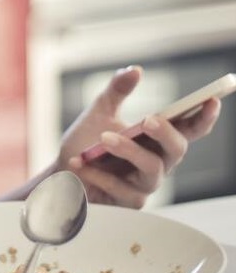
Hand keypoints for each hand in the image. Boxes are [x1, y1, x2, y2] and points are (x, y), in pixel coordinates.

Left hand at [58, 66, 220, 206]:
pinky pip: (122, 188)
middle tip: (148, 119)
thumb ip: (117, 91)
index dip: (203, 117)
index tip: (211, 100)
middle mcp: (158, 162)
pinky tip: (81, 163)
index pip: (188, 129)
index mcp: (156, 138)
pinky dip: (99, 174)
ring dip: (128, 150)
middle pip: (177, 149)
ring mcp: (145, 184)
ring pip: (152, 169)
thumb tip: (135, 70)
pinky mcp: (129, 202)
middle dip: (166, 133)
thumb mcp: (99, 111)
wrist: (61, 171)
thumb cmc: (86, 143)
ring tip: (103, 138)